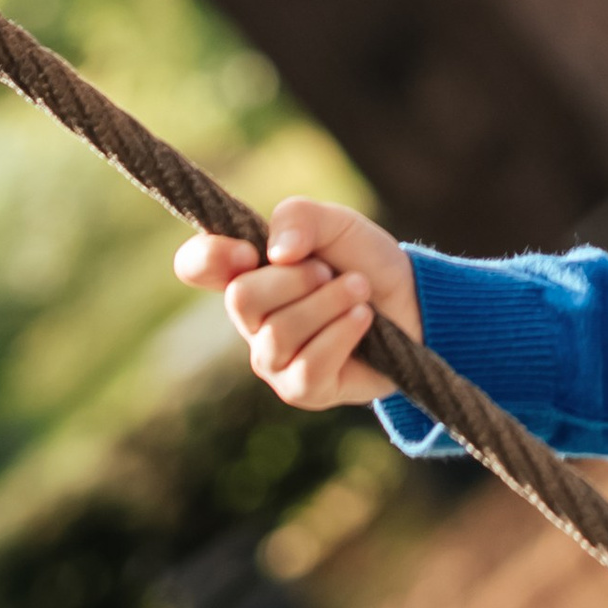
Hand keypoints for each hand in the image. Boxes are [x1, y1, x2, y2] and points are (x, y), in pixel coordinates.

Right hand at [175, 194, 419, 408]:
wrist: (412, 300)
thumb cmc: (363, 260)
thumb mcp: (336, 222)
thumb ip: (299, 217)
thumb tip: (276, 252)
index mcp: (247, 271)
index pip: (196, 265)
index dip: (211, 257)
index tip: (250, 251)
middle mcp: (251, 318)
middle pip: (241, 297)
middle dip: (297, 277)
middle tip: (329, 270)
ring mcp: (272, 358)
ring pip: (279, 332)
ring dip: (330, 302)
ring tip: (359, 290)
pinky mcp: (300, 389)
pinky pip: (307, 366)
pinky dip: (342, 333)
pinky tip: (363, 319)